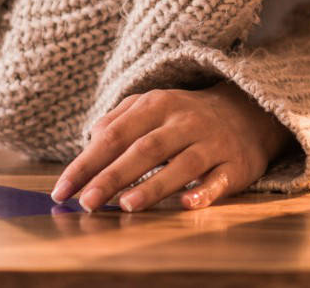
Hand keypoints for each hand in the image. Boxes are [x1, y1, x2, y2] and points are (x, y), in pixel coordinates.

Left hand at [51, 83, 292, 211]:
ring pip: (182, 165)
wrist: (247, 112)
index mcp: (158, 104)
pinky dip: (203, 193)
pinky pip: (219, 180)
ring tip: (126, 206)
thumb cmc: (184, 117)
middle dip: (113, 176)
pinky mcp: (235, 165)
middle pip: (145, 149)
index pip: (115, 135)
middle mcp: (186, 121)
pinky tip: (185, 204)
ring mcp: (212, 143)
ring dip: (154, 186)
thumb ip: (117, 122)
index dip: (87, 163)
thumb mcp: (151, 107)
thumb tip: (87, 146)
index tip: (63, 190)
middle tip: (87, 202)